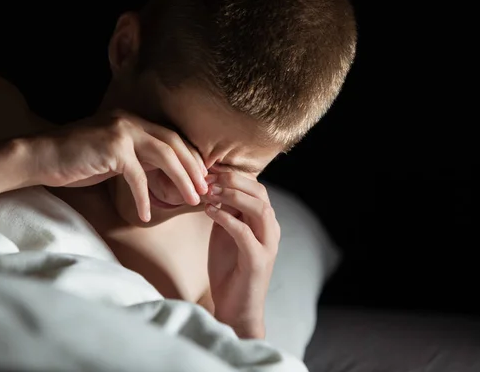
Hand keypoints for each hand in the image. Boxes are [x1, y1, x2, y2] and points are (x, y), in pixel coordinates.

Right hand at [25, 109, 207, 221]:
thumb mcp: (114, 156)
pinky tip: (148, 216)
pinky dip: (144, 198)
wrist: (40, 157)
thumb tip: (166, 174)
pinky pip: (137, 177)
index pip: (172, 137)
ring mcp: (122, 132)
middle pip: (174, 144)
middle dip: (193, 168)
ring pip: (164, 156)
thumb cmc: (77, 160)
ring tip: (191, 200)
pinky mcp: (112, 148)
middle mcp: (131, 122)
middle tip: (205, 190)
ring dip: (181, 180)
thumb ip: (140, 159)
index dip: (190, 157)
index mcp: (134, 122)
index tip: (202, 177)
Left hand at [203, 172, 279, 338]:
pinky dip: (226, 218)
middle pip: (260, 193)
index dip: (232, 176)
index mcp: (264, 222)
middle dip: (233, 181)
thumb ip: (225, 212)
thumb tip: (212, 187)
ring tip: (210, 193)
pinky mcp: (258, 261)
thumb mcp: (225, 234)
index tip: (208, 171)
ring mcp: (267, 245)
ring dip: (232, 196)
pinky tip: (210, 212)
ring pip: (259, 209)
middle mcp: (271, 230)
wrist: (235, 308)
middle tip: (208, 178)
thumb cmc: (229, 271)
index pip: (256, 188)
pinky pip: (244, 233)